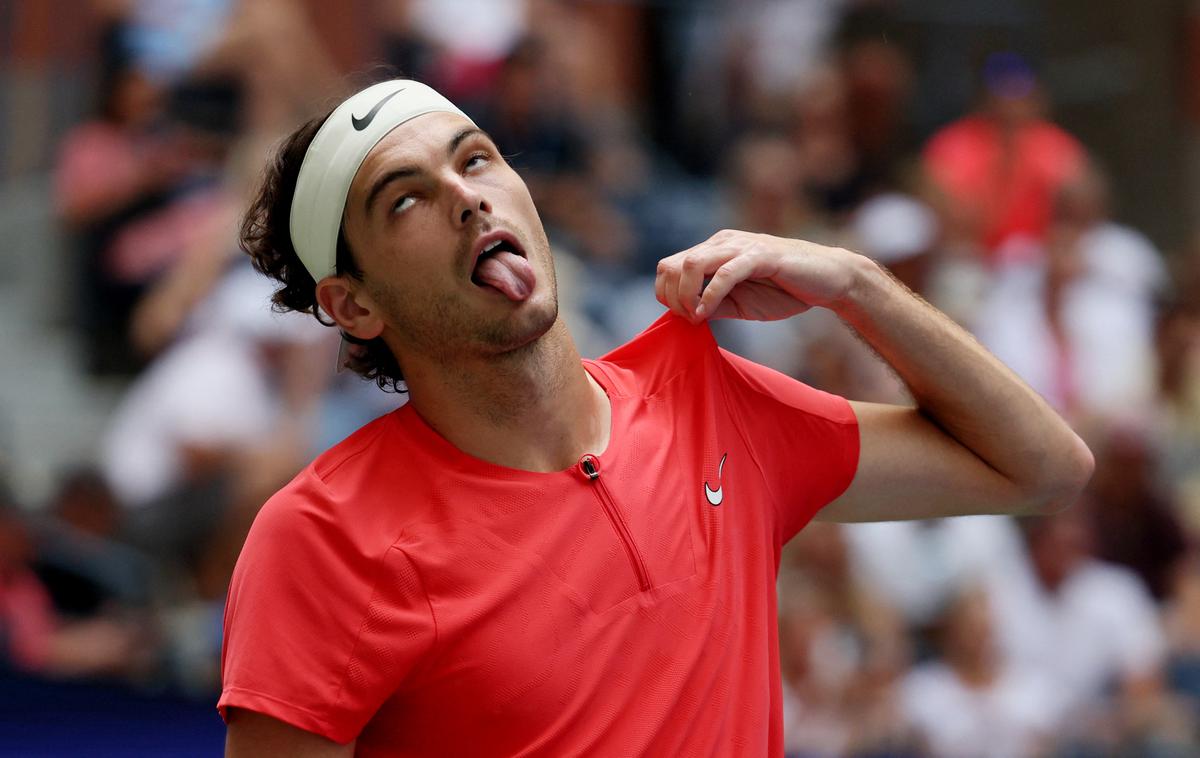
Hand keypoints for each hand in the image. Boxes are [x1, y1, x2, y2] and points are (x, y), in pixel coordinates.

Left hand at [654, 230, 861, 322]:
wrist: (829, 280)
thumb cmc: (785, 291)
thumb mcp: (740, 303)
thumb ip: (713, 306)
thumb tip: (685, 315)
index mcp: (715, 251)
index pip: (669, 266)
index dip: (667, 295)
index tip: (684, 319)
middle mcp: (723, 244)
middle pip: (672, 264)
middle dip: (671, 297)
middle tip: (689, 319)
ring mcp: (741, 247)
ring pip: (692, 263)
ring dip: (686, 295)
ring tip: (697, 316)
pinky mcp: (761, 256)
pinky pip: (725, 272)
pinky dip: (709, 295)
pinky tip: (707, 312)